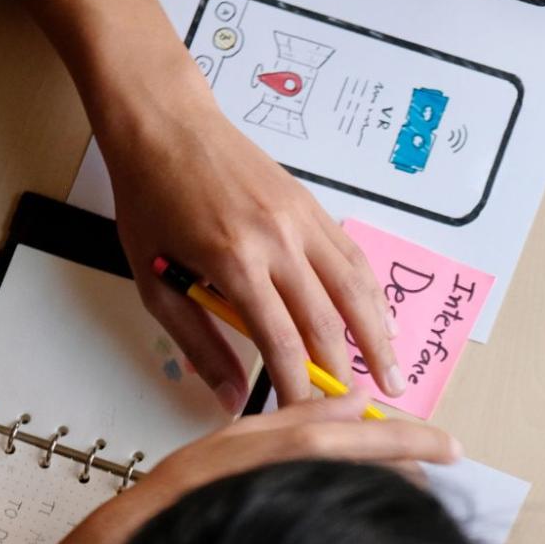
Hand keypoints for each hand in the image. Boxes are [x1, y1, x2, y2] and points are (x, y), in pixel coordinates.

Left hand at [90, 58, 402, 411]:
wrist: (166, 123)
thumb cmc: (151, 196)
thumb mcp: (155, 279)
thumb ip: (196, 341)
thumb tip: (228, 396)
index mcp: (234, 260)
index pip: (282, 343)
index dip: (298, 389)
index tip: (303, 420)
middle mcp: (278, 240)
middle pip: (328, 323)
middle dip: (344, 373)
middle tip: (354, 410)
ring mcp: (302, 221)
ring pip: (356, 290)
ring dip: (377, 338)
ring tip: (393, 374)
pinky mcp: (314, 207)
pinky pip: (355, 259)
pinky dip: (374, 296)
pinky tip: (382, 324)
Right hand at [123, 395, 458, 522]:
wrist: (137, 541)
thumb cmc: (183, 491)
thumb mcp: (242, 436)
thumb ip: (302, 416)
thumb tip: (354, 400)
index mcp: (297, 443)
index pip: (373, 436)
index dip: (417, 441)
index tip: (452, 447)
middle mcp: (301, 474)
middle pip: (378, 468)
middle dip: (409, 469)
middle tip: (431, 468)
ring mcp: (297, 506)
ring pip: (365, 492)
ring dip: (388, 489)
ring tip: (401, 492)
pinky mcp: (288, 533)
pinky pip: (339, 519)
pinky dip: (357, 509)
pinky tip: (362, 512)